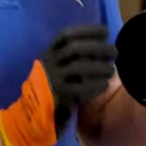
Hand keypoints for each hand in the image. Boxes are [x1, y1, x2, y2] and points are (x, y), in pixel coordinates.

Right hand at [0, 25, 117, 145]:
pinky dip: (94, 86)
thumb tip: (103, 47)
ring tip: (111, 71)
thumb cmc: (52, 88)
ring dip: (98, 67)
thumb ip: (75, 58)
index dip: (86, 30)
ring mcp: (52, 80)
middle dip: (97, 48)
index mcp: (49, 53)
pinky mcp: (57, 97)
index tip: (104, 31)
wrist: (31, 115)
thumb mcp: (59, 68)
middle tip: (114, 52)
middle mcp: (48, 63)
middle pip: (74, 49)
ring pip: (78, 68)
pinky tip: (103, 85)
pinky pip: (79, 89)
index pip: (66, 35)